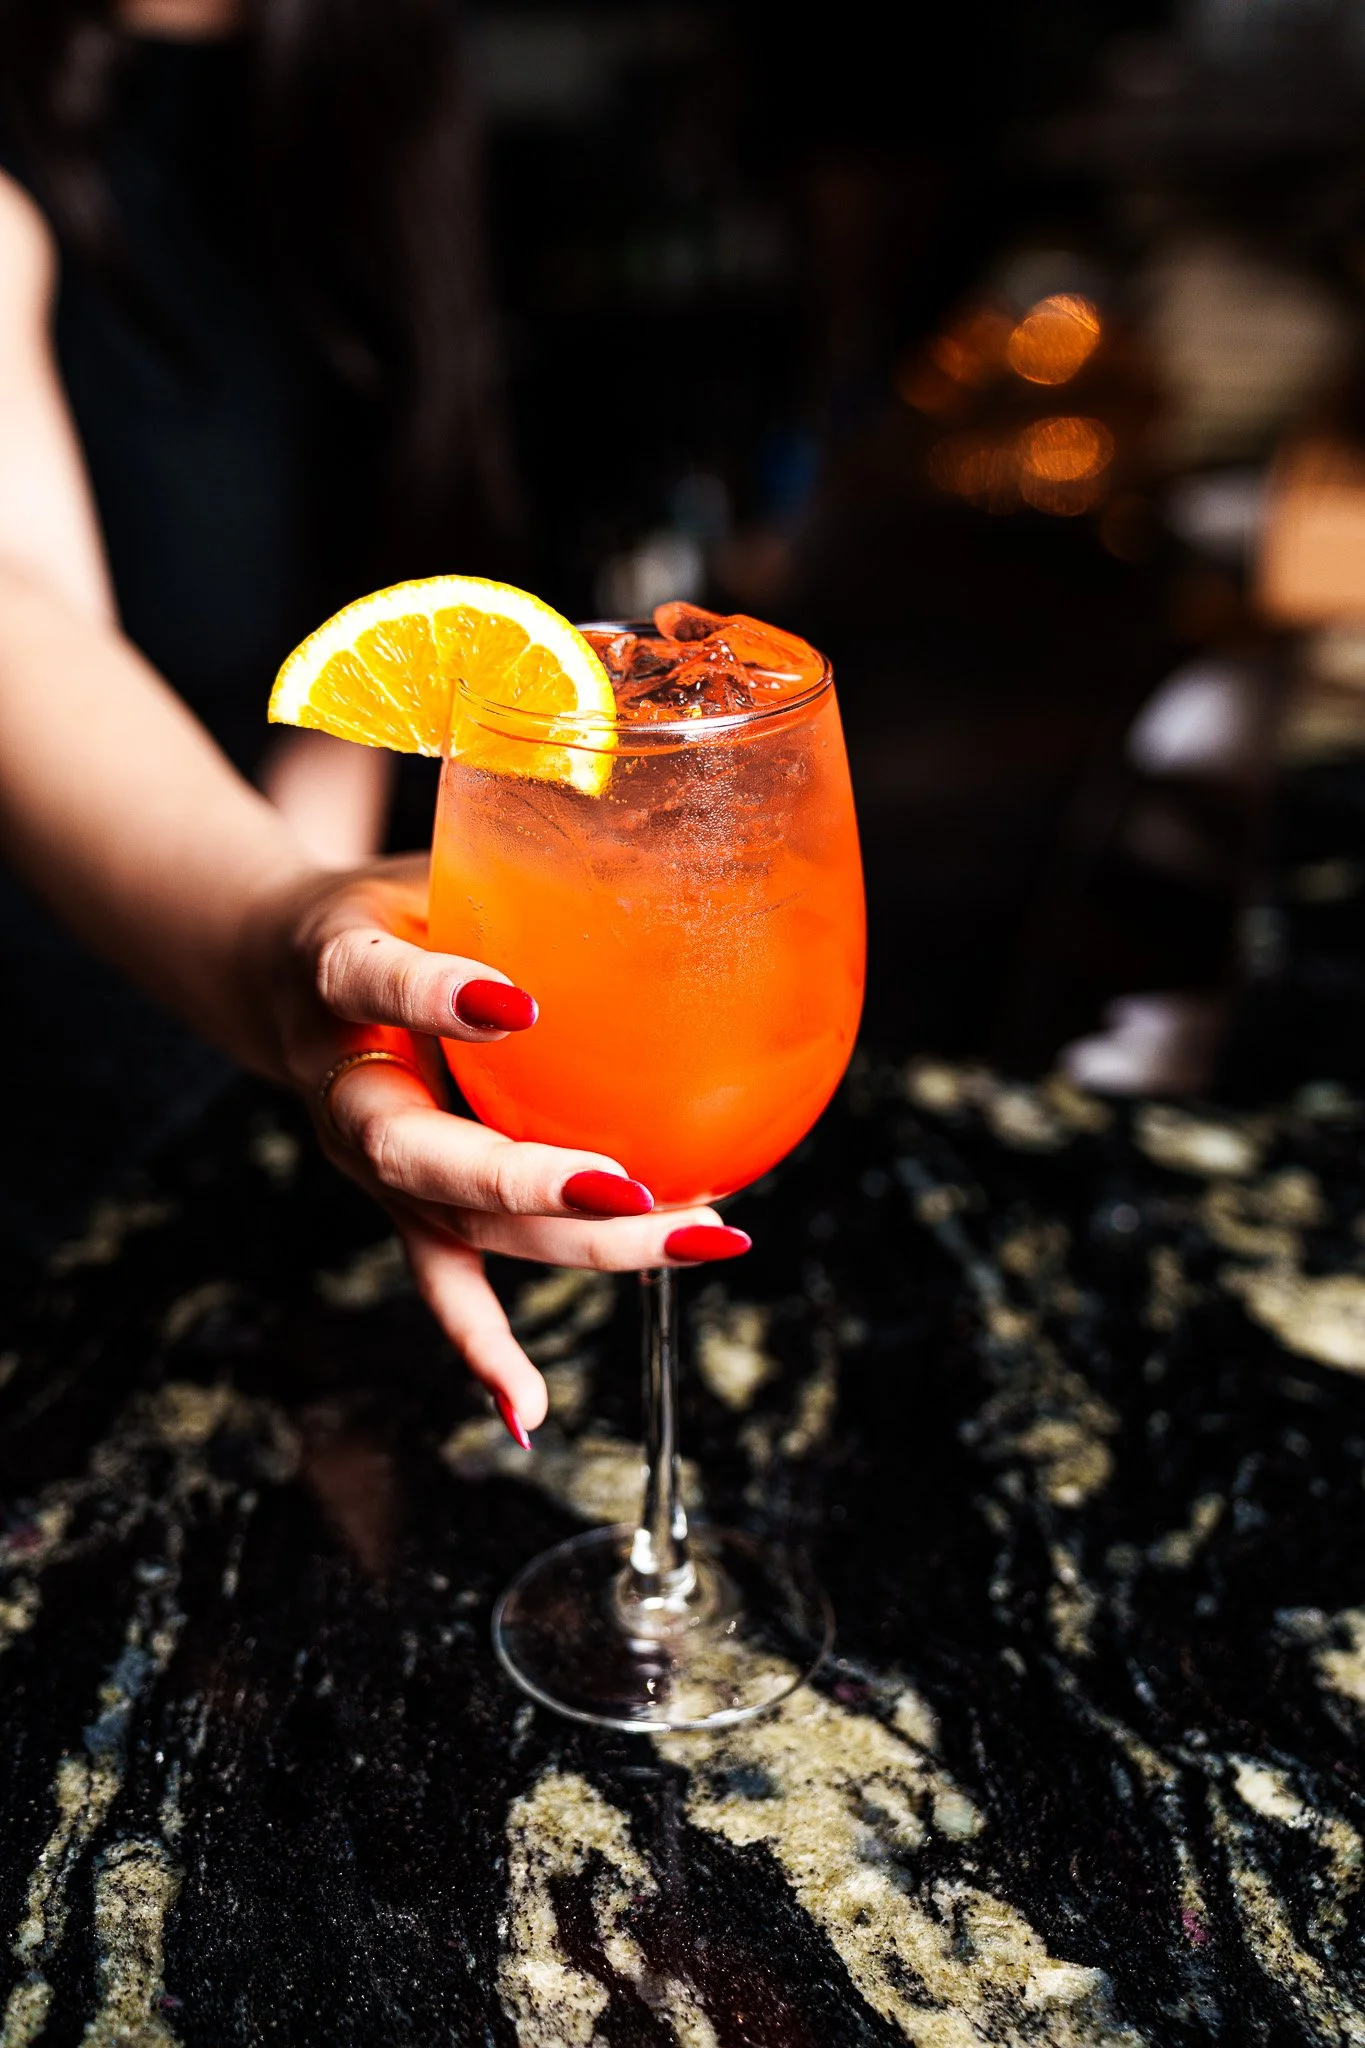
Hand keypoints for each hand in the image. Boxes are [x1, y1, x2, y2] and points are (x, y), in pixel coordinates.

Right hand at [257, 854, 747, 1432]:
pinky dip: (481, 1348)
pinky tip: (529, 1409)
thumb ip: (521, 847)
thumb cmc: (391, 906)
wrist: (284, 966)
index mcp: (334, 970)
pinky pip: (441, 1283)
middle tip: (628, 1189)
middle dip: (521, 1181)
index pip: (368, 978)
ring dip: (568, 1249)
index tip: (511, 1001)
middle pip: (416, 1151)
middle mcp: (344, 1079)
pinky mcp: (401, 1203)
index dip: (430, 995)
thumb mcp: (438, 858)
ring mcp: (372, 1158)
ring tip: (690, 1239)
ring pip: (452, 1224)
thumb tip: (649, 782)